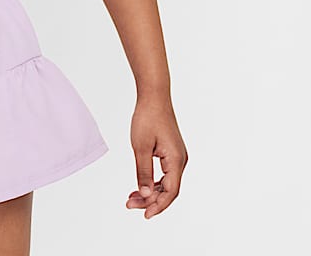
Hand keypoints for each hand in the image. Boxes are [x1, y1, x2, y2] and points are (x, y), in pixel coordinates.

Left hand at [126, 94, 187, 218]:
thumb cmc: (147, 118)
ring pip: (166, 182)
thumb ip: (143, 172)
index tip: (144, 215)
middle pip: (168, 189)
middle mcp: (181, 160)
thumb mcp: (141, 147)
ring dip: (151, 192)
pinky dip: (153, 181)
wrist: (154, 96)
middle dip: (150, 200)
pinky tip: (141, 185)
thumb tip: (146, 195)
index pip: (170, 192)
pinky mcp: (172, 152)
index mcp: (176, 160)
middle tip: (130, 204)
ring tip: (132, 197)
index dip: (158, 206)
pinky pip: (165, 173)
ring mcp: (177, 156)